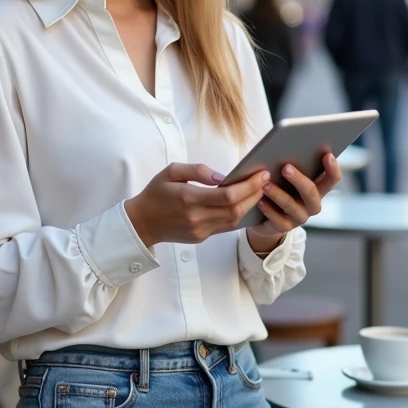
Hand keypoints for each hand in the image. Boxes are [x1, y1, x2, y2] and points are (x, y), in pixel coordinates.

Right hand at [125, 163, 271, 248]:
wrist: (142, 222)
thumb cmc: (156, 193)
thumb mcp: (171, 171)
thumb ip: (197, 170)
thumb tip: (222, 177)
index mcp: (188, 198)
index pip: (228, 195)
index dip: (249, 186)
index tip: (261, 174)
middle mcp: (196, 217)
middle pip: (236, 209)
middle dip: (255, 194)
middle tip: (265, 180)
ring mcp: (200, 230)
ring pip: (234, 220)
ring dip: (250, 205)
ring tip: (259, 190)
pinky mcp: (202, 237)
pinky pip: (226, 227)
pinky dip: (239, 214)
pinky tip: (246, 202)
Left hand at [246, 152, 341, 253]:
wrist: (265, 217)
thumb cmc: (279, 187)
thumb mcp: (286, 176)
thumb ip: (290, 165)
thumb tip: (282, 148)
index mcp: (318, 188)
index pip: (332, 179)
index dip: (332, 168)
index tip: (327, 154)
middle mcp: (312, 204)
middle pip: (311, 192)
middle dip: (299, 179)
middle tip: (286, 167)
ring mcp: (299, 217)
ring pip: (291, 205)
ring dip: (278, 194)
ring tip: (265, 185)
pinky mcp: (284, 226)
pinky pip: (278, 219)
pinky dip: (268, 209)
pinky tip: (259, 200)